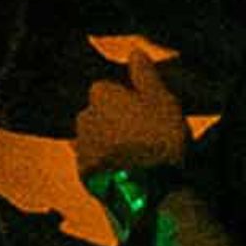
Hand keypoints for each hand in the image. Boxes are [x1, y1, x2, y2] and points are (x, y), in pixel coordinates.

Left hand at [71, 51, 190, 178]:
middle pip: (100, 115)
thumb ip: (146, 75)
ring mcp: (81, 147)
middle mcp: (84, 117)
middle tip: (145, 139)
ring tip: (138, 160)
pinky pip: (95, 164)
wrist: (148, 192)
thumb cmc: (159, 141)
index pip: (110, 90)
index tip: (148, 116)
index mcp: (101, 94)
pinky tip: (127, 175)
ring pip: (96, 139)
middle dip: (116, 124)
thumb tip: (135, 52)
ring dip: (110, 146)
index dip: (131, 102)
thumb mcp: (164, 101)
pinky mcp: (84, 174)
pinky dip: (107, 167)